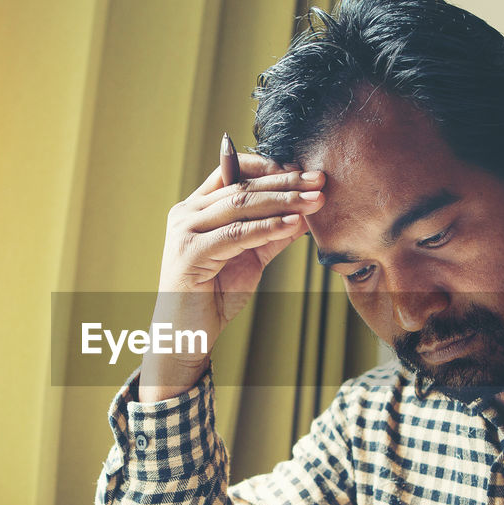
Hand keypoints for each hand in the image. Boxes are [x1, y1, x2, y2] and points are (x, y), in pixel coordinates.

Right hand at [138, 154, 323, 401]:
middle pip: (242, 186)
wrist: (186, 336)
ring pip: (240, 205)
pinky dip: (267, 227)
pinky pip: (236, 234)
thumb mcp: (250, 257)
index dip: (269, 168)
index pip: (233, 171)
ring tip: (314, 201)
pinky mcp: (189, 253)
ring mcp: (184, 231)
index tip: (304, 172)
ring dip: (283, 202)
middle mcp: (186, 213)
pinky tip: (293, 224)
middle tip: (319, 180)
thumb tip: (306, 212)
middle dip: (285, 182)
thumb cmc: (215, 297)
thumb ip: (272, 233)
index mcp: (197, 208)